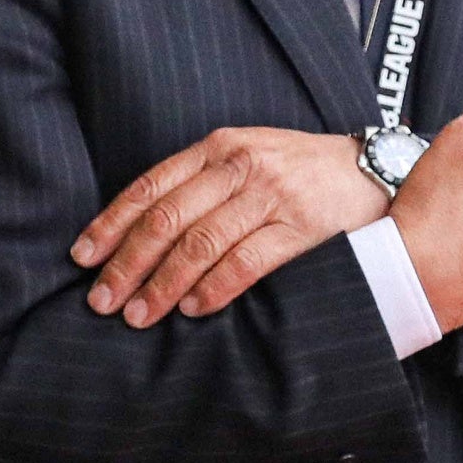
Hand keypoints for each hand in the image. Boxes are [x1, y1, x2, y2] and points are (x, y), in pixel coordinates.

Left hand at [73, 127, 384, 325]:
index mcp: (221, 147)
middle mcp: (241, 166)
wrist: (379, 172)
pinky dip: (213, 289)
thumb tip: (143, 233)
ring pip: (199, 244)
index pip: (150, 187)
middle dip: (127, 264)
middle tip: (102, 300)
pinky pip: (245, 262)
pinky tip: (192, 309)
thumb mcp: (251, 158)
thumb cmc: (306, 173)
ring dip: (163, 284)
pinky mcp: (301, 226)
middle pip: (167, 219)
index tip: (83, 258)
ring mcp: (272, 195)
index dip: (111, 225)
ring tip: (139, 315)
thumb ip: (204, 183)